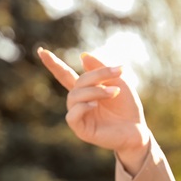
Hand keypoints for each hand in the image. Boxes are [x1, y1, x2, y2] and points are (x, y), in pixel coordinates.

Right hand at [38, 48, 151, 170]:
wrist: (138, 129)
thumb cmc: (128, 107)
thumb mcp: (118, 83)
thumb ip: (101, 69)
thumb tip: (83, 56)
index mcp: (86, 90)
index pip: (65, 75)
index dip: (53, 64)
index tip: (41, 51)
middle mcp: (79, 102)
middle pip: (78, 83)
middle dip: (96, 75)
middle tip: (118, 73)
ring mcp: (79, 116)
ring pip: (74, 97)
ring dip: (94, 91)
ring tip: (113, 93)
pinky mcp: (81, 130)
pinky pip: (72, 116)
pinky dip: (82, 107)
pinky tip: (94, 105)